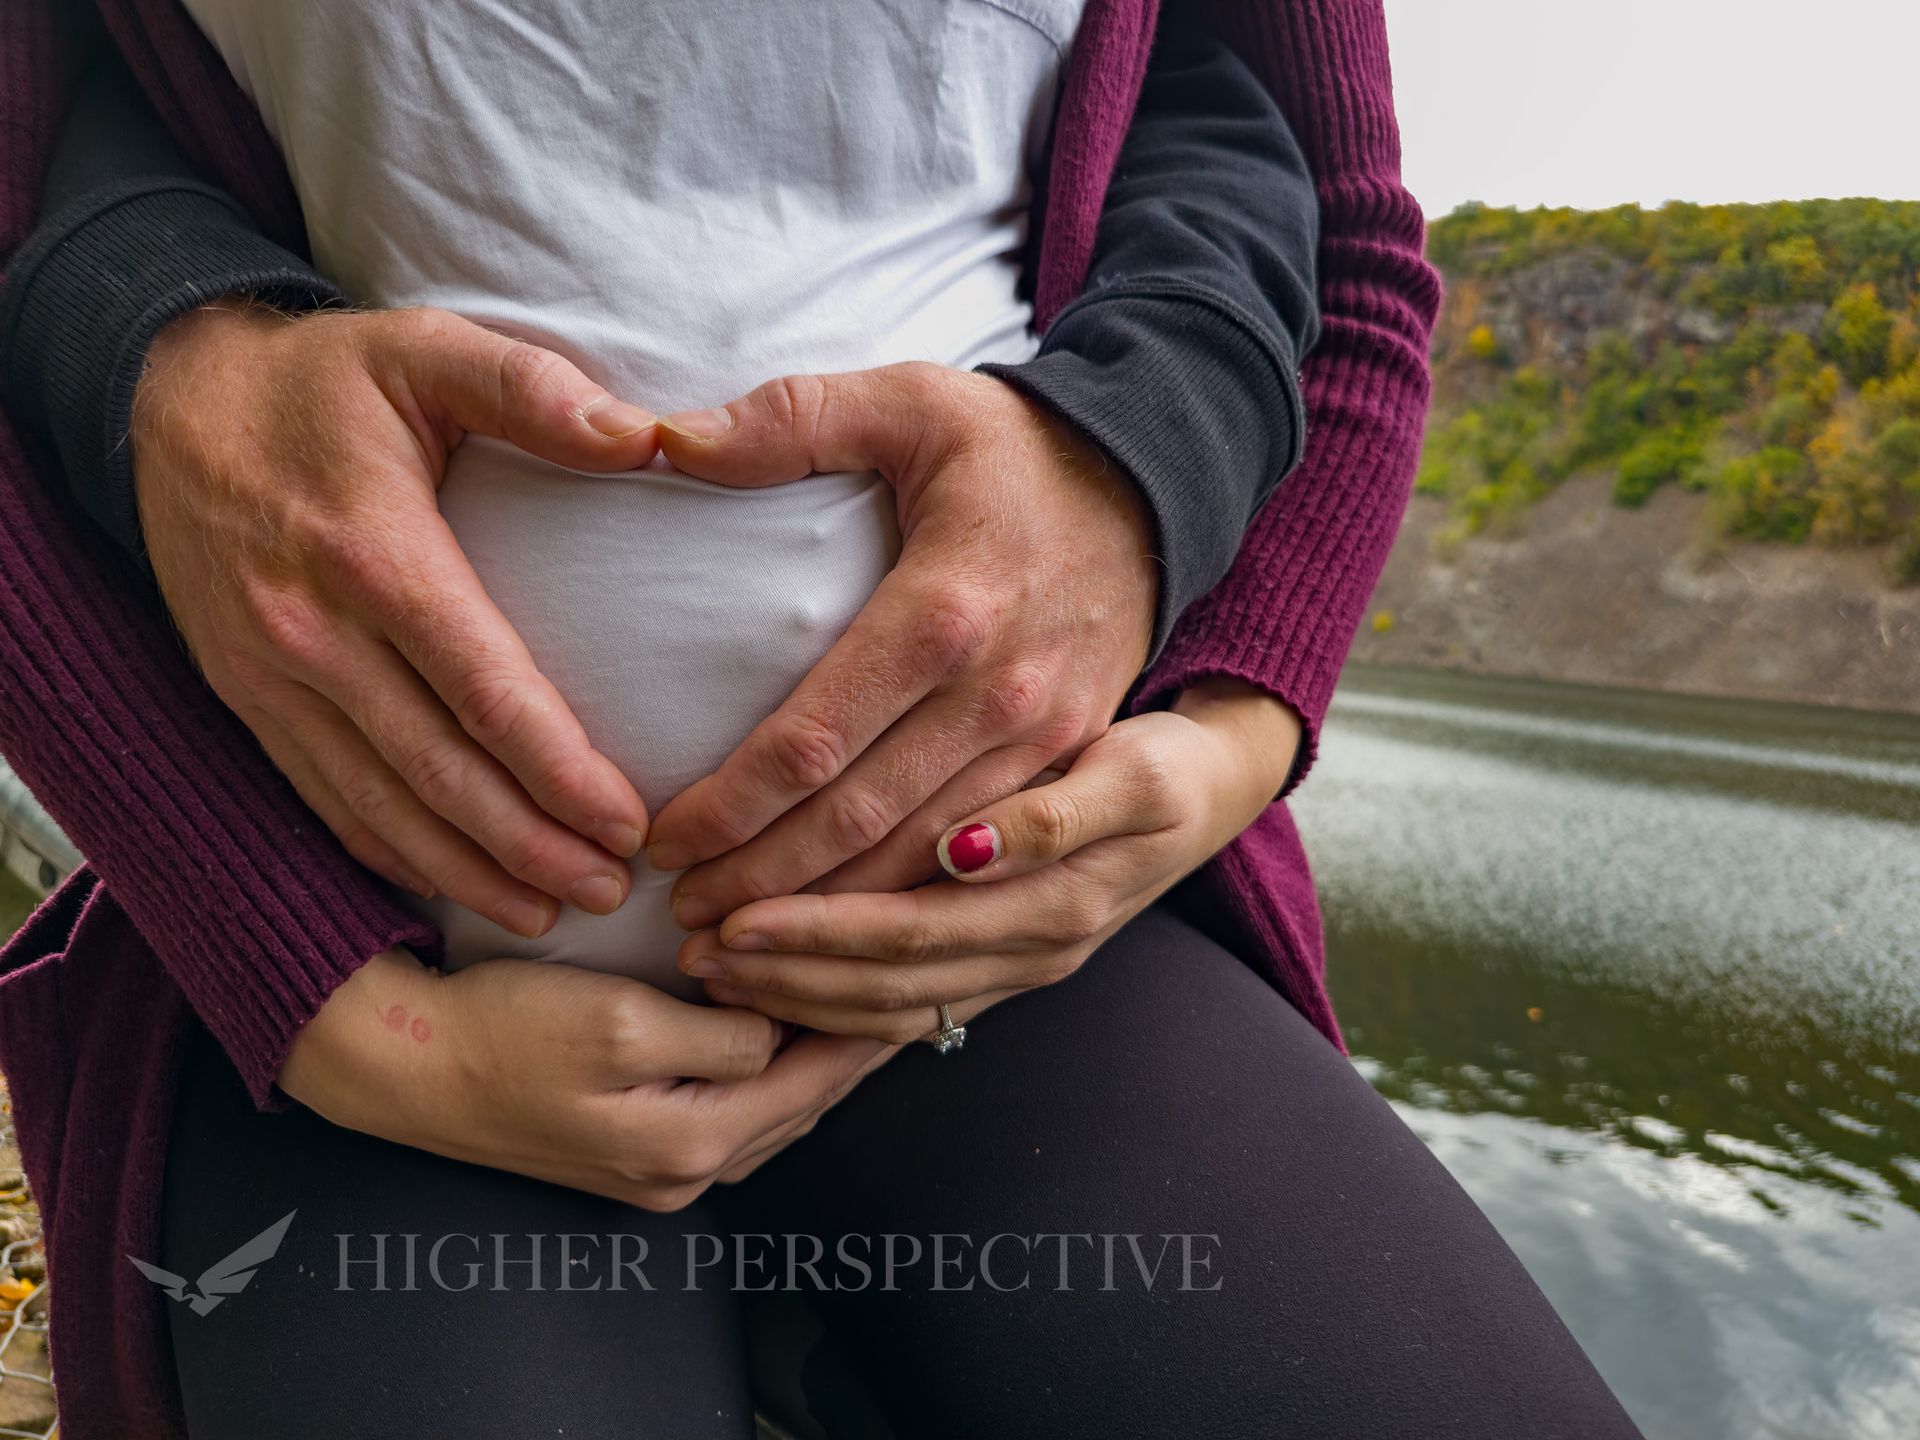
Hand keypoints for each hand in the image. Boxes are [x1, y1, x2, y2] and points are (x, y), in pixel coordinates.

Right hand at [133, 301, 658, 936]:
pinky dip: (391, 853)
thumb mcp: (426, 349)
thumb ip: (534, 389)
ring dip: (468, 870)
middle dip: (531, 845)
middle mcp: (311, 631)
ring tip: (552, 910)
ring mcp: (267, 675)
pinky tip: (452, 883)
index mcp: (373, 554)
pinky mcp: (244, 697)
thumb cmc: (325, 379)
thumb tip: (646, 439)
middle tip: (615, 890)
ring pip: (379, 804)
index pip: (484, 691)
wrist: (169, 398)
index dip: (561, 771)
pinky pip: (322, 797)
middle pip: (438, 771)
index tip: (631, 822)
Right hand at [279, 948, 893, 1209]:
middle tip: (900, 989)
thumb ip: (720, 1035)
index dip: (861, 1026)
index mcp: (691, 1145)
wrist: (409, 1066)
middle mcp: (683, 1173)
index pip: (812, 1083)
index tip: (904, 978)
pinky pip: (730, 1113)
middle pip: (799, 1106)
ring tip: (856, 1007)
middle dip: (850, 1048)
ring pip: (769, 1112)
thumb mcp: (625, 1022)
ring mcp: (656, 1170)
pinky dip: (768, 1073)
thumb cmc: (506, 1034)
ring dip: (813, 1061)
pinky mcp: (631, 1151)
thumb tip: (779, 1031)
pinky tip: (782, 1033)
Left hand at [645, 363, 1158, 925]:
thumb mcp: (908, 400)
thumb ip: (786, 419)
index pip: (813, 740)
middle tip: (677, 921)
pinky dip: (905, 907)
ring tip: (736, 943)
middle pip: (858, 822)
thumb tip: (659, 439)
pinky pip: (979, 863)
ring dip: (826, 915)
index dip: (729, 805)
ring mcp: (1045, 740)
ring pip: (919, 862)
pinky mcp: (1072, 762)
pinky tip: (842, 932)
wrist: (1158, 478)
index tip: (660, 842)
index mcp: (942, 611)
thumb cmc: (1014, 445)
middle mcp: (999, 694)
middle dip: (760, 884)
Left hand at [672, 678, 1301, 1040]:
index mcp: (1055, 898)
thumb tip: (964, 853)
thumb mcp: (1136, 774)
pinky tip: (780, 991)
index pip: (907, 924)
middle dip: (786, 969)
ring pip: (895, 1001)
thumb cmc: (1168, 764)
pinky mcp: (1013, 962)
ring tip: (713, 970)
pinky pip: (915, 1004)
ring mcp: (1024, 965)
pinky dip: (841, 1004)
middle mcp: (1035, 946)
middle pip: (888, 978)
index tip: (728, 907)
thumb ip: (1055, 816)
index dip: (815, 926)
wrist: (1221, 787)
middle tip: (693, 949)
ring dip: (801, 992)